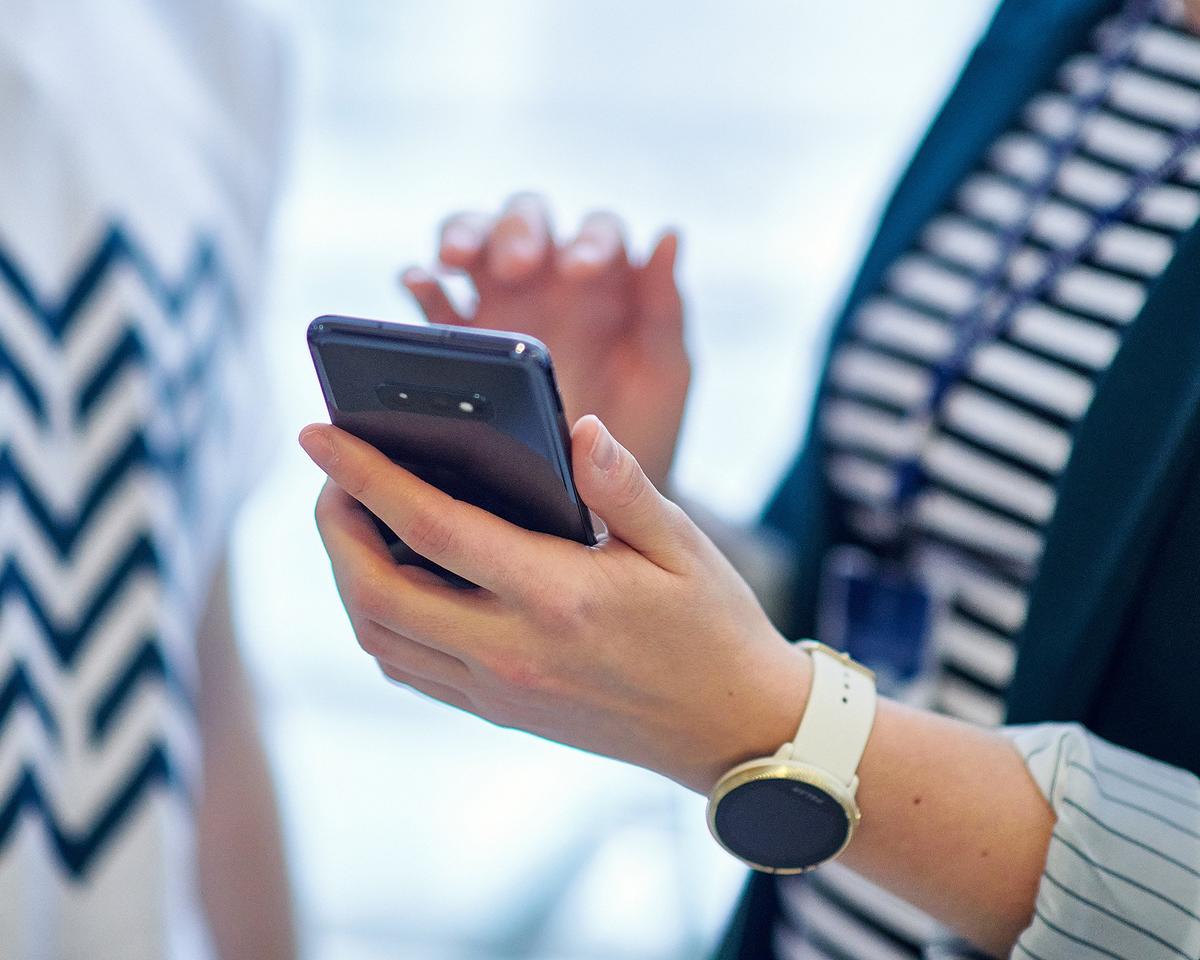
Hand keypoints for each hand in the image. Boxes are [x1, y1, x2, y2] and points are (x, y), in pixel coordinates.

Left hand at [300, 415, 808, 793]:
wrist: (730, 729)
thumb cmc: (711, 628)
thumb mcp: (682, 545)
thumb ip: (623, 485)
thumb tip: (579, 427)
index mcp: (556, 596)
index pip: (431, 526)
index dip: (365, 474)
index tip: (318, 434)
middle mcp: (512, 650)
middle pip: (377, 592)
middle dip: (333, 528)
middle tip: (331, 476)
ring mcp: (499, 689)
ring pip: (382, 637)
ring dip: (347, 577)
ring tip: (353, 521)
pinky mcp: (499, 710)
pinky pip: (410, 666)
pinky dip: (381, 620)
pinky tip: (395, 579)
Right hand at [400, 194, 688, 488]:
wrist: (600, 494)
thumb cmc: (643, 426)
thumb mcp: (663, 371)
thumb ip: (666, 307)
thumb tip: (670, 236)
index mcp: (605, 280)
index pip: (596, 232)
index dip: (588, 240)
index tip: (582, 270)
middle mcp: (549, 278)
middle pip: (526, 220)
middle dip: (518, 231)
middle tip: (517, 265)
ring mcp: (501, 303)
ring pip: (475, 238)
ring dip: (464, 235)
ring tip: (454, 260)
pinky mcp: (462, 338)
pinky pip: (433, 297)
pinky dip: (423, 282)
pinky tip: (421, 284)